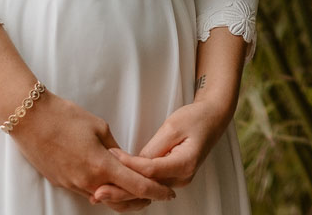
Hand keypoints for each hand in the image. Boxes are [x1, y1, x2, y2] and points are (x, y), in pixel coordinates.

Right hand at [7, 91, 173, 211]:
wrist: (29, 119)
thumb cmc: (65, 117)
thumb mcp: (99, 127)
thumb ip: (114, 148)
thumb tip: (122, 159)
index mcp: (101, 166)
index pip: (137, 186)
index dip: (157, 191)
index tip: (169, 193)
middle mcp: (87, 181)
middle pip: (122, 201)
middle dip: (142, 200)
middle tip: (156, 194)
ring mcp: (72, 184)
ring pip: (104, 199)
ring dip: (122, 197)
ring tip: (137, 189)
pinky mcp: (61, 182)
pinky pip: (88, 192)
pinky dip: (104, 191)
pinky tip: (110, 182)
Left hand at [94, 98, 232, 201]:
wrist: (213, 118)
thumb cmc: (194, 118)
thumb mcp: (172, 127)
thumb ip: (154, 148)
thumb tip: (135, 163)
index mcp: (185, 163)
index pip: (151, 170)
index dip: (129, 165)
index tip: (111, 156)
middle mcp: (183, 177)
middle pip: (147, 187)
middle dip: (121, 190)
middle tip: (98, 192)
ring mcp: (178, 180)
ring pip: (147, 189)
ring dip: (124, 191)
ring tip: (100, 192)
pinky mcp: (172, 177)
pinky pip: (151, 183)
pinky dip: (133, 184)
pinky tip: (115, 185)